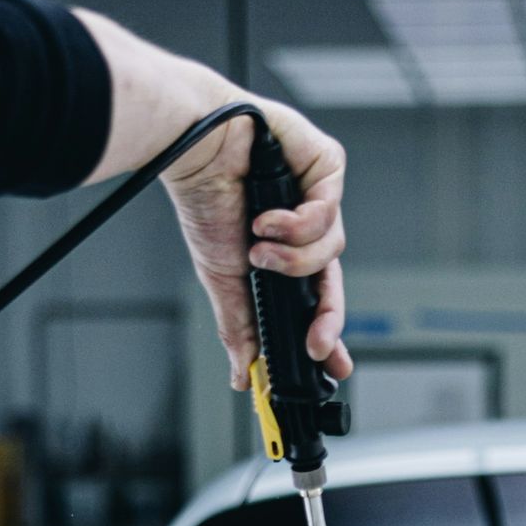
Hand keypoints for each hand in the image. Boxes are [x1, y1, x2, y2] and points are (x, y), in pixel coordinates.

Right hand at [77, 10, 350, 391]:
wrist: (192, 149)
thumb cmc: (203, 200)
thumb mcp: (222, 279)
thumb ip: (238, 326)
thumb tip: (240, 375)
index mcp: (285, 252)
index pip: (315, 298)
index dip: (326, 330)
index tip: (331, 366)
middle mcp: (306, 225)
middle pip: (333, 280)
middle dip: (327, 316)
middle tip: (316, 343)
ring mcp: (318, 195)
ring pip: (331, 249)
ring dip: (293, 259)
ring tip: (258, 247)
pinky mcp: (325, 165)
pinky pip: (328, 211)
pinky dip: (297, 224)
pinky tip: (266, 218)